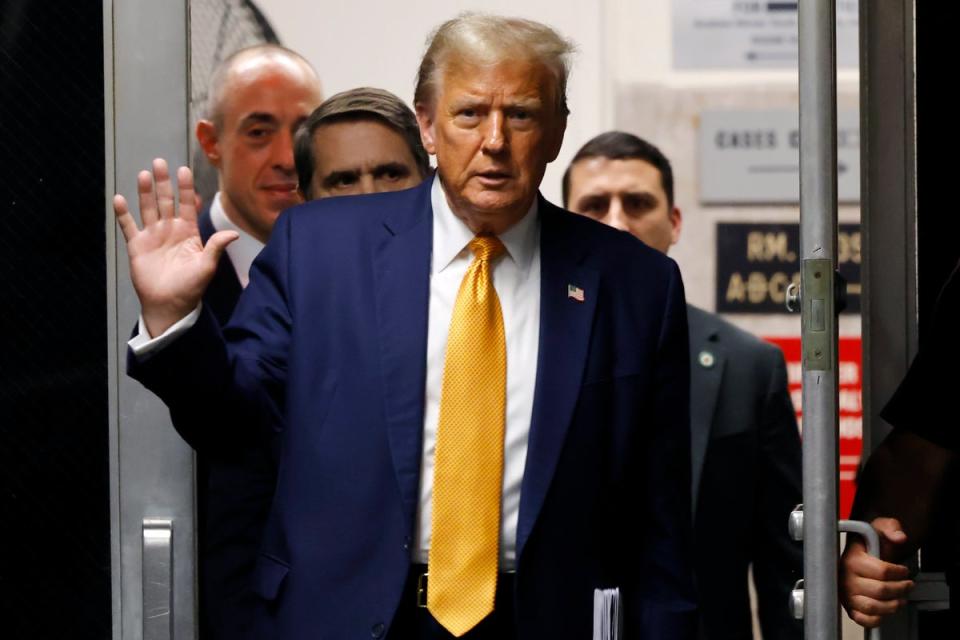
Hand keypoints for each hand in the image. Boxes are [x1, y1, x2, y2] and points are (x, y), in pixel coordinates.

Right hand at [114, 158, 237, 335]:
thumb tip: (233, 234)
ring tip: (143, 175)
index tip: (183, 170)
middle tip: (160, 163)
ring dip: (145, 192)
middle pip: (166, 201)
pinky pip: (128, 226)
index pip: (187, 205)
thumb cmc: (191, 288)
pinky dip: (123, 214)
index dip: (185, 188)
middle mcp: (170, 230)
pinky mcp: (137, 246)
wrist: (169, 305)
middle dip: (163, 182)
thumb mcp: (206, 267)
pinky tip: (119, 199)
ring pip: (148, 208)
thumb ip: (216, 248)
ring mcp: (153, 236)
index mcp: (188, 232)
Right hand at [840, 517, 913, 627]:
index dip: (900, 572)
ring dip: (893, 605)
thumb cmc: (868, 542)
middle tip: (908, 585)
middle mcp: (845, 578)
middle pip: (881, 590)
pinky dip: (877, 618)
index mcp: (851, 559)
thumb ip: (891, 528)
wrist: (858, 552)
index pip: (882, 572)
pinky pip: (863, 619)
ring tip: (900, 598)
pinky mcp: (848, 606)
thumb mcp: (880, 527)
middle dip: (901, 589)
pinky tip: (885, 609)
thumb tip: (899, 537)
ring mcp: (846, 594)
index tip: (904, 570)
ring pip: (873, 607)